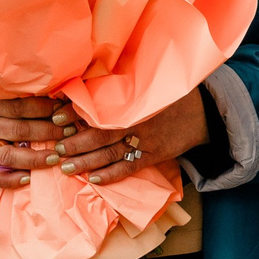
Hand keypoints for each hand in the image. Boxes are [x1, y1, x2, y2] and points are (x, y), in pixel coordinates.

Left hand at [0, 92, 207, 186]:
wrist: (203, 113)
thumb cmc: (169, 94)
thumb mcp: (148, 81)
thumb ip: (120, 82)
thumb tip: (86, 78)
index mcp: (134, 101)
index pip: (99, 108)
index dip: (76, 113)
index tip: (55, 117)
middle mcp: (138, 122)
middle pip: (100, 135)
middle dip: (76, 143)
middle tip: (55, 148)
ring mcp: (146, 141)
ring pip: (111, 154)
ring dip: (86, 162)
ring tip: (65, 167)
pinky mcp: (154, 156)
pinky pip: (129, 168)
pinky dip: (111, 175)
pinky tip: (93, 180)